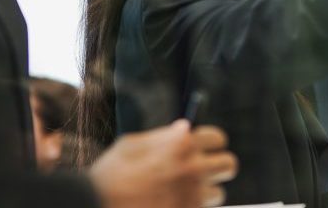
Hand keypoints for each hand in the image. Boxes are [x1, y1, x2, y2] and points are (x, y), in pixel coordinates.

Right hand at [89, 120, 237, 207]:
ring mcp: (193, 196)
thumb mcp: (132, 144)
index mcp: (181, 143)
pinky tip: (171, 204)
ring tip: (181, 193)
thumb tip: (185, 127)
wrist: (97, 205)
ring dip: (205, 193)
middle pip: (229, 165)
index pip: (218, 138)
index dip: (211, 143)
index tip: (204, 148)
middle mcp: (193, 167)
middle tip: (203, 171)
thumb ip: (163, 136)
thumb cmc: (111, 173)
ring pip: (219, 193)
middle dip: (218, 167)